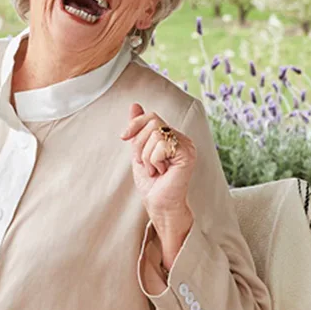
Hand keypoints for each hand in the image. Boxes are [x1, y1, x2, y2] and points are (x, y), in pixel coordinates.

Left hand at [120, 102, 195, 217]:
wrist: (158, 204)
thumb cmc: (151, 183)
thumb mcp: (139, 151)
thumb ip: (139, 129)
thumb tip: (135, 105)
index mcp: (172, 136)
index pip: (151, 117)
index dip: (134, 124)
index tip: (124, 137)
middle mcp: (182, 138)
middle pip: (152, 123)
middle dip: (140, 145)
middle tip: (146, 163)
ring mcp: (186, 146)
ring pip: (155, 135)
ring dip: (147, 156)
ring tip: (155, 170)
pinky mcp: (187, 155)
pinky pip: (162, 145)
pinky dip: (154, 160)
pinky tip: (162, 172)